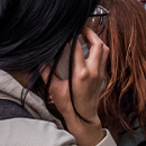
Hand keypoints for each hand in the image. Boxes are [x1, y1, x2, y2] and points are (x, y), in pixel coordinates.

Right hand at [48, 27, 108, 145]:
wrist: (84, 118)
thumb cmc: (70, 106)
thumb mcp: (55, 90)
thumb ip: (48, 74)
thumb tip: (41, 62)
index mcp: (81, 73)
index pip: (78, 47)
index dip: (72, 35)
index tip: (67, 30)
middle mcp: (94, 71)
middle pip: (97, 44)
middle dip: (89, 32)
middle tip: (80, 26)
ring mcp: (100, 73)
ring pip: (104, 49)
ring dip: (96, 39)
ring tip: (85, 34)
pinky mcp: (102, 76)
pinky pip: (104, 56)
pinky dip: (98, 48)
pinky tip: (89, 47)